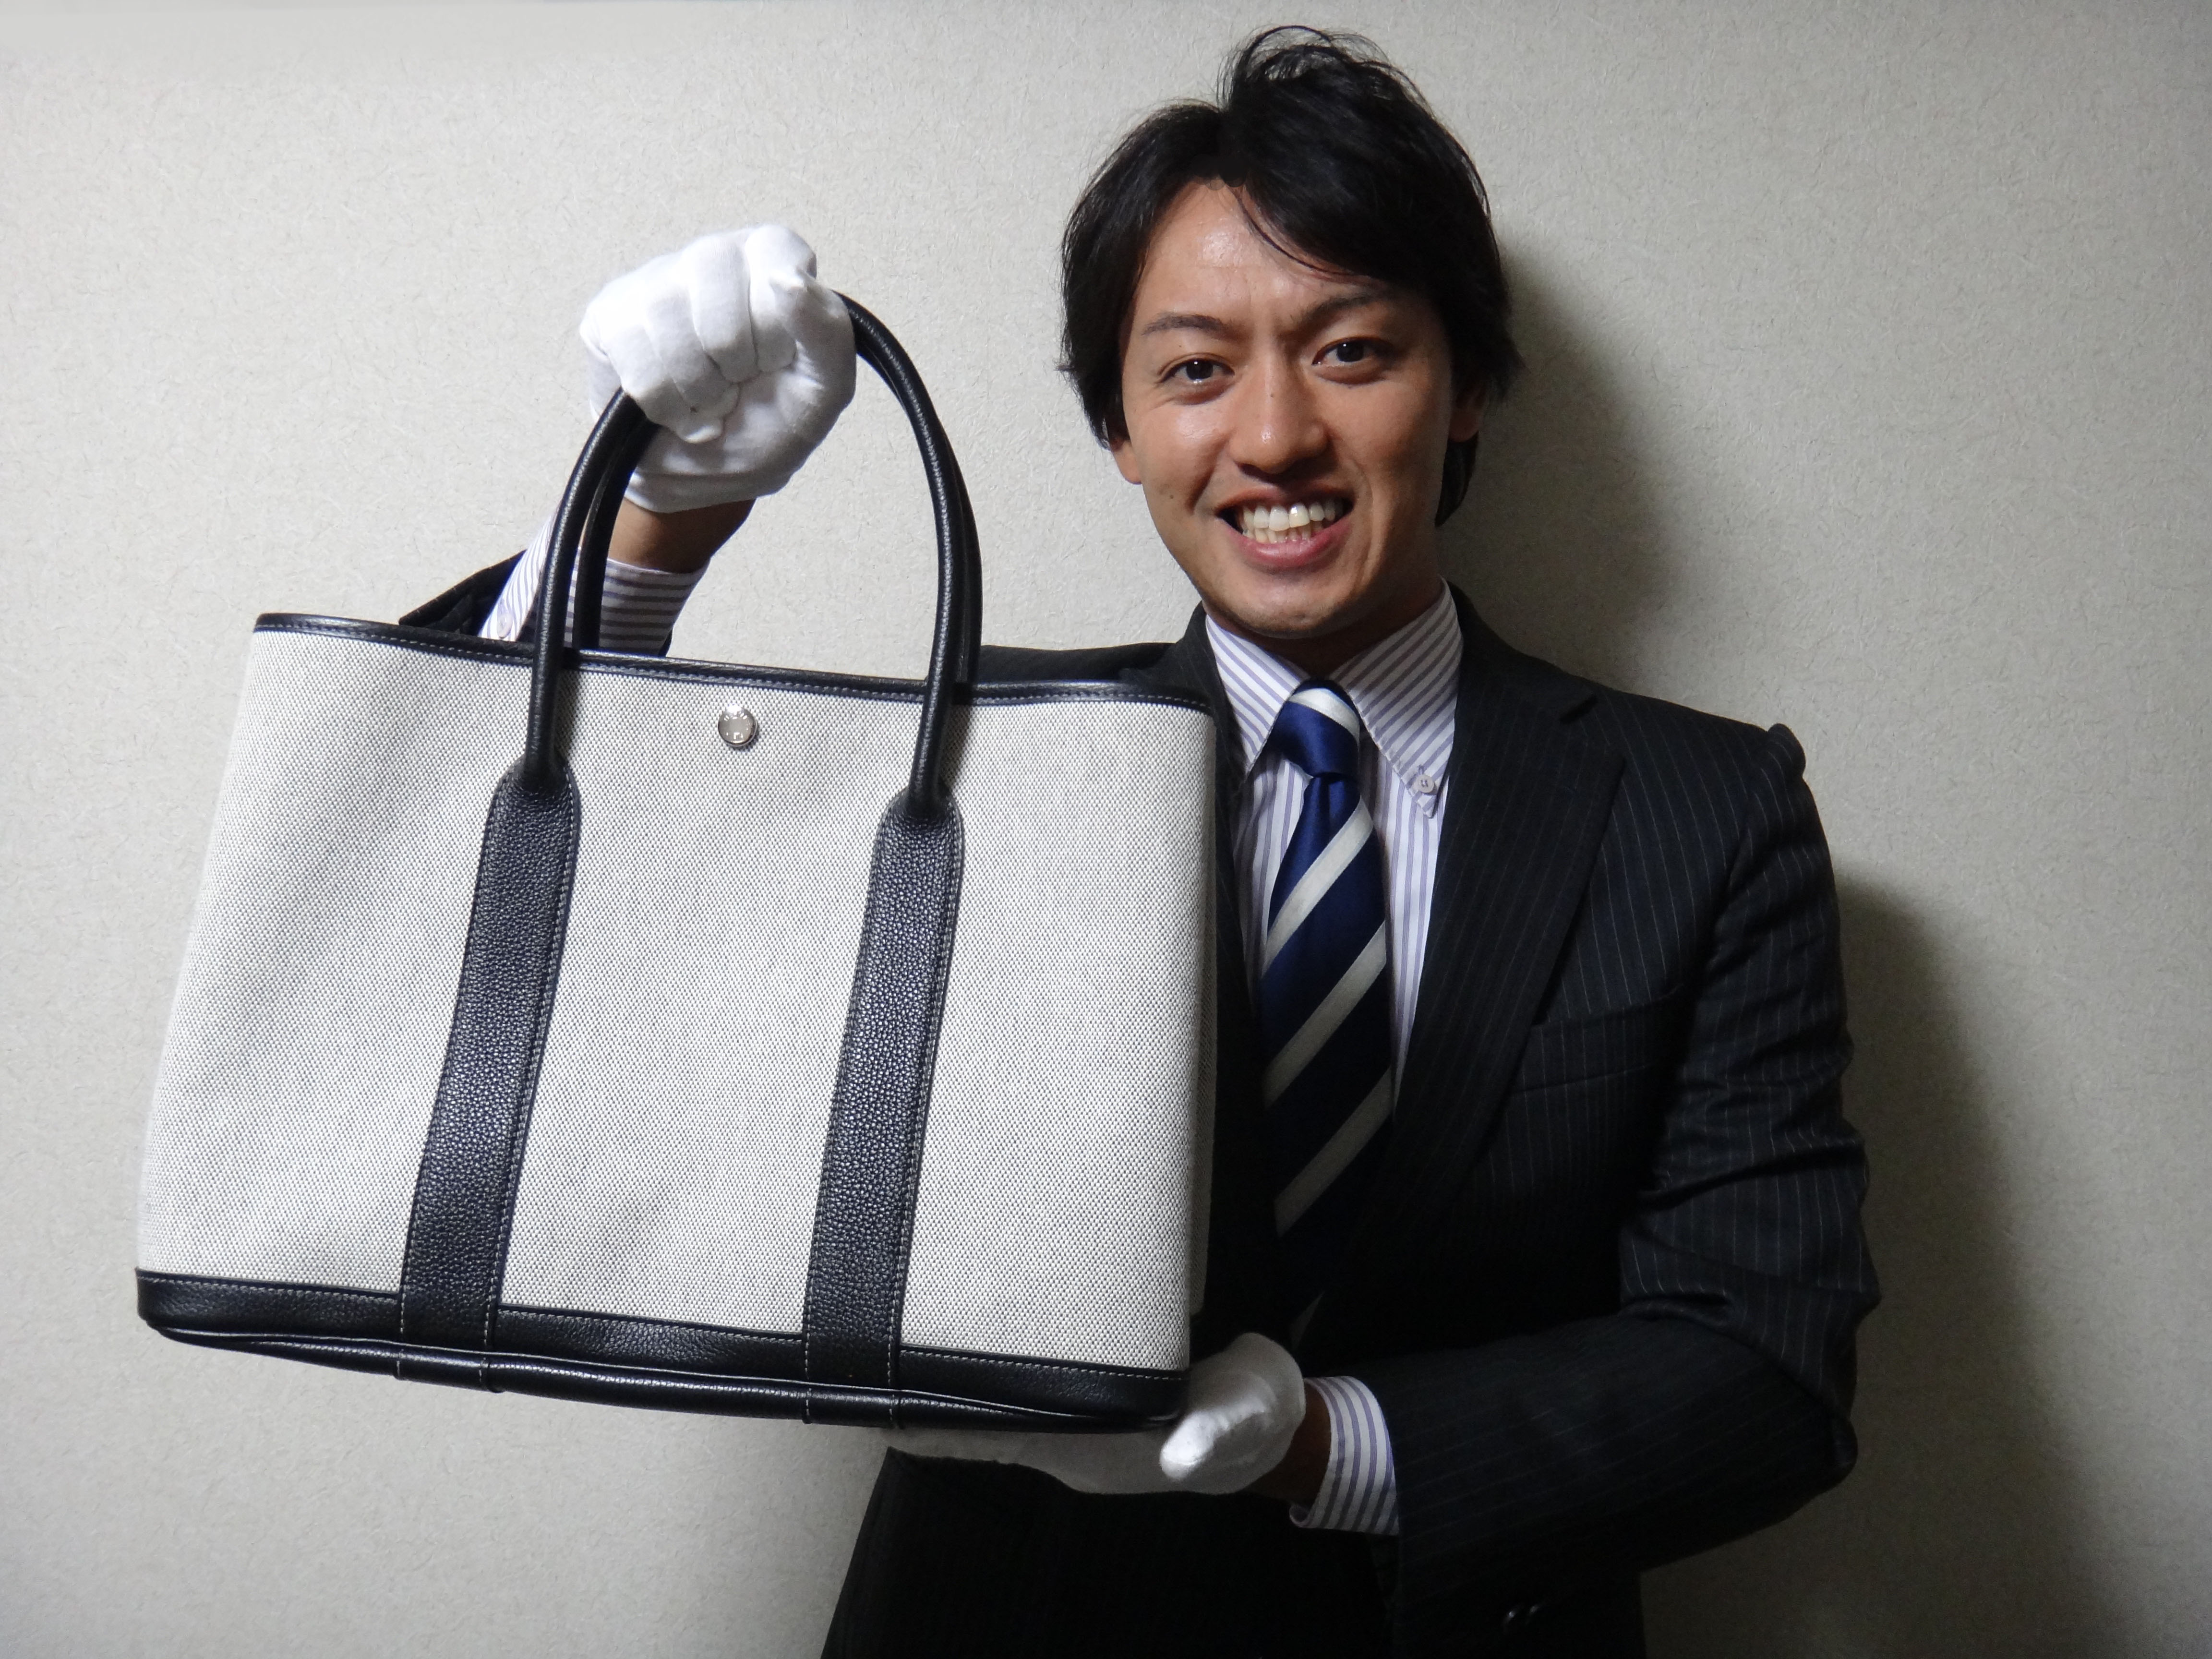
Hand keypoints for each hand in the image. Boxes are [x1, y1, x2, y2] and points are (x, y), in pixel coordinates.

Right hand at [579, 225, 855, 513]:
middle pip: (720, 298)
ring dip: (698, 390)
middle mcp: (713, 257)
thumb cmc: (768, 424)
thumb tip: (790, 278)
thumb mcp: (822, 393)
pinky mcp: (610, 315)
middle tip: (738, 384)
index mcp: (773, 261)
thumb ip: (828, 334)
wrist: (704, 478)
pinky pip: (636, 359)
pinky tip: (675, 409)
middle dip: (735, 365)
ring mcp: (655, 281)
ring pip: (671, 328)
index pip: (776, 255)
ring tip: (708, 400)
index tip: (777, 359)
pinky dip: (664, 404)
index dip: (776, 326)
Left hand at [884, 1332, 1307, 1497]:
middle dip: (919, 1383)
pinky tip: (971, 1306)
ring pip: (987, 1391)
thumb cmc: (1248, 1423)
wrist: (1272, 1424)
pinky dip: (988, 1347)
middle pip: (966, 1415)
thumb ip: (1210, 1434)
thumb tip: (1182, 1451)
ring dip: (948, 1363)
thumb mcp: (1238, 1423)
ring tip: (899, 1309)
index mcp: (1082, 1446)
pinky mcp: (1089, 1379)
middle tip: (866, 1328)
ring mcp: (1072, 1408)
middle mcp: (1063, 1431)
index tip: (871, 1392)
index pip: (981, 1438)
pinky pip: (1019, 1369)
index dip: (923, 1422)